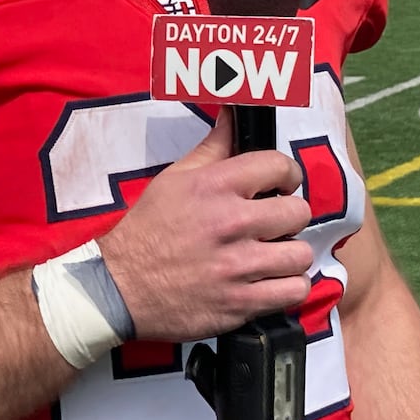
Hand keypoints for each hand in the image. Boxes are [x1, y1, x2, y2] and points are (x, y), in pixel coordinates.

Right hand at [98, 109, 312, 341]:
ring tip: (272, 256)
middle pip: (298, 212)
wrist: (119, 286)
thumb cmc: (147, 229)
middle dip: (289, 216)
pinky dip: (288, 287)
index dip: (287, 175)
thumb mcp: (174, 178)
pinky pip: (294, 291)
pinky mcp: (241, 303)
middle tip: (273, 224)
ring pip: (300, 254)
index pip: (279, 165)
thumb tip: (233, 117)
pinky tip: (271, 282)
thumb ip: (212, 148)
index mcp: (214, 186)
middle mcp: (231, 222)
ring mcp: (238, 266)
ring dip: (289, 254)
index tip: (282, 186)